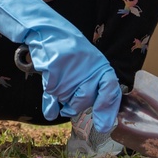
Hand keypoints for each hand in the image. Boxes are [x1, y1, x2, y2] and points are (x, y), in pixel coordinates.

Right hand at [0, 0, 121, 132]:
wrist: (46, 30)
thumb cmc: (66, 50)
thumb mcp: (83, 66)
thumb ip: (89, 89)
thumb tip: (102, 124)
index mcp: (100, 65)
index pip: (111, 90)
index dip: (107, 110)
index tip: (103, 127)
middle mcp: (88, 67)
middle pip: (83, 101)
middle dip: (74, 106)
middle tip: (68, 102)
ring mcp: (71, 69)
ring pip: (65, 99)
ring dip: (60, 96)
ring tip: (58, 81)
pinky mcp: (55, 69)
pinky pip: (51, 92)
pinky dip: (49, 99)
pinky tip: (49, 94)